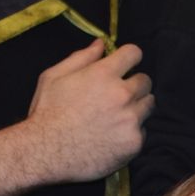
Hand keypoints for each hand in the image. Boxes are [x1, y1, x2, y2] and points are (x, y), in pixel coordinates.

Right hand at [19, 40, 153, 183]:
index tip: (124, 65)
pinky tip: (113, 136)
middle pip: (146, 81)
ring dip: (137, 107)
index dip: (129, 57)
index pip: (134, 53)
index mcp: (104, 74)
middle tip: (118, 95)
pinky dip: (131, 132)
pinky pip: (143, 131)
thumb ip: (81, 57)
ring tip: (116, 115)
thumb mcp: (54, 76)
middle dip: (134, 84)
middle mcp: (123, 95)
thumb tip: (101, 43)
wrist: (45, 152)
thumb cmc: (47, 111)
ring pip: (148, 105)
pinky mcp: (134, 142)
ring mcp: (131, 120)